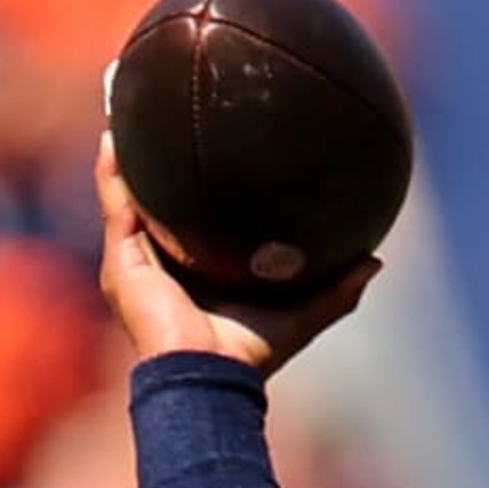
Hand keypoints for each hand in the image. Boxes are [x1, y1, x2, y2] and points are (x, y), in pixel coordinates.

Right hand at [94, 133, 375, 374]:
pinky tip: (114, 134)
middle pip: (154, 202)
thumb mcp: (301, 316)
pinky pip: (115, 204)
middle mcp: (158, 264)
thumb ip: (336, 290)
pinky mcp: (119, 262)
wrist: (207, 379)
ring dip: (125, 154)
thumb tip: (376, 259)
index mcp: (193, 273)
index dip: (196, 188)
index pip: (191, 222)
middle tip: (165, 117)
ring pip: (127, 196)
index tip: (211, 148)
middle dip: (154, 162)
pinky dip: (112, 170)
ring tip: (124, 108)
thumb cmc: (247, 357)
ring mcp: (134, 263)